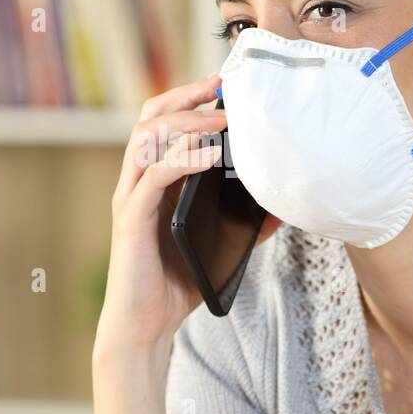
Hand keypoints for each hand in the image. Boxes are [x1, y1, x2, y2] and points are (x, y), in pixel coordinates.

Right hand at [96, 74, 277, 355]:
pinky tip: (209, 157)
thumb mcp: (217, 247)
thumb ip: (243, 224)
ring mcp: (130, 199)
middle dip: (185, 97)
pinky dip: (181, 159)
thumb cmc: (174, 285)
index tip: (223, 86)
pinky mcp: (131, 221)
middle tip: (219, 87)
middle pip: (150, 118)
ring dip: (185, 123)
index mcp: (153, 182)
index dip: (190, 99)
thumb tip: (282, 207)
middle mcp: (136, 183)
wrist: (143, 327)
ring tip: (219, 122)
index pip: (164, 124)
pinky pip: (153, 177)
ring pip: (146, 139)